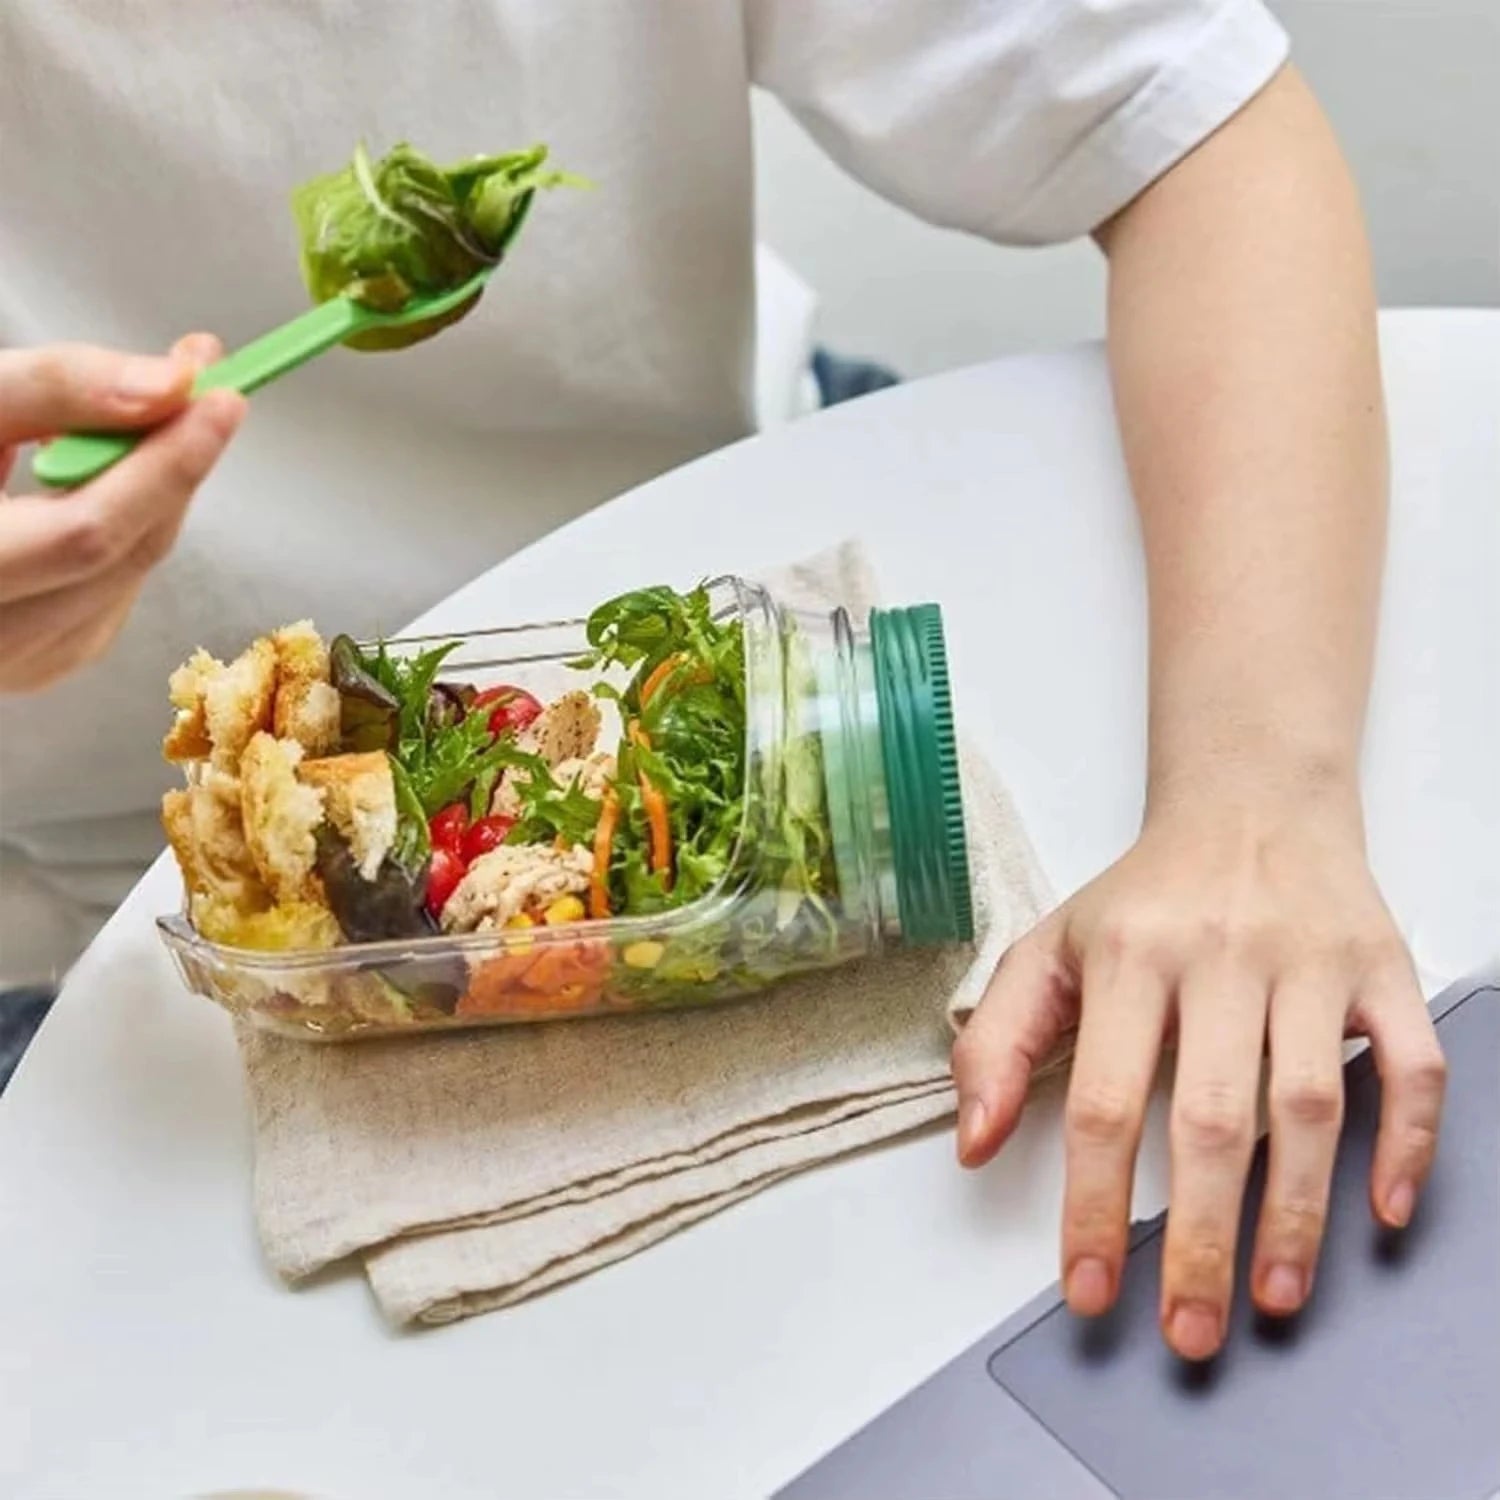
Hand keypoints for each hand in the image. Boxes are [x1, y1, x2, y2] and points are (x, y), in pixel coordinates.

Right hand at [0, 337, 245, 692]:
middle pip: (118, 556)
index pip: (85, 533)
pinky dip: (128, 533)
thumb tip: (172, 387)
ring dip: (155, 497)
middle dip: (173, 469)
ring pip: (129, 574)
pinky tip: (100, 490)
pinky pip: (115, 593)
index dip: (163, 468)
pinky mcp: (42, 665)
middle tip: (209, 396)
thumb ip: (62, 387)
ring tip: (135, 429)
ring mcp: (16, 663)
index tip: (221, 400)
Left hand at [952, 783, 1444, 1360]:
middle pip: (1212, 1119)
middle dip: (1200, 1240)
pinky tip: (1383, 1210)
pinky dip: (1407, 1139)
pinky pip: (1410, 1063)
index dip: (1096, 1207)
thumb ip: (999, 1041)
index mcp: (1127, 955)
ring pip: (1310, 1103)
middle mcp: (1218, 957)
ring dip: (1296, 1213)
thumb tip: (973, 1143)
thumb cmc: (1144, 895)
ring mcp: (1307, 963)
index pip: (1105, 1102)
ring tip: (1274, 1298)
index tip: (1091, 1289)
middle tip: (1191, 1331)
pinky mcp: (1380, 968)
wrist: (1250, 803)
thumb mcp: (1049, 947)